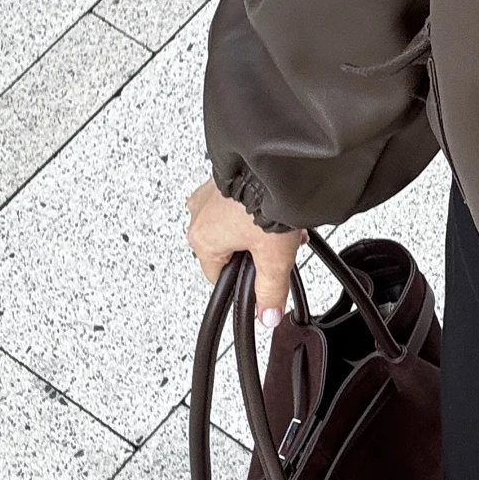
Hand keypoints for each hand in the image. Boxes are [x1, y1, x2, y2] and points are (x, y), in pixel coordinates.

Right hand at [185, 178, 305, 325]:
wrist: (276, 163)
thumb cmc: (267, 203)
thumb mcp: (274, 258)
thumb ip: (270, 292)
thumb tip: (268, 316)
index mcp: (202, 240)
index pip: (218, 278)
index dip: (242, 281)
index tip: (260, 277)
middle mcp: (198, 215)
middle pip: (227, 250)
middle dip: (254, 251)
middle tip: (277, 247)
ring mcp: (208, 193)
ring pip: (233, 224)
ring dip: (256, 228)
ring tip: (280, 227)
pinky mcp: (223, 175)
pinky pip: (236, 201)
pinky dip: (254, 206)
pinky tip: (275, 206)